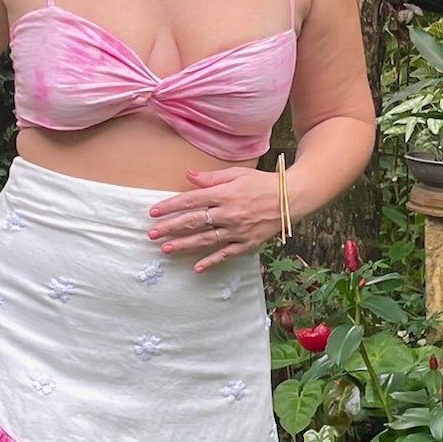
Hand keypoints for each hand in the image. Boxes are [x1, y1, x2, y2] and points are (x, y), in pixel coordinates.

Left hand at [147, 167, 280, 271]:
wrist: (290, 198)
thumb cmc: (261, 183)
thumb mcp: (236, 174)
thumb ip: (211, 177)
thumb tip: (188, 175)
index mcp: (224, 194)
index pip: (190, 200)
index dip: (170, 206)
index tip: (153, 212)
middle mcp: (229, 213)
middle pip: (193, 221)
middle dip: (170, 227)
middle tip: (152, 234)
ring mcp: (237, 230)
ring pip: (205, 239)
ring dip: (184, 245)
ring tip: (166, 249)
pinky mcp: (247, 243)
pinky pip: (226, 253)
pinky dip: (211, 261)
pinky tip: (197, 267)